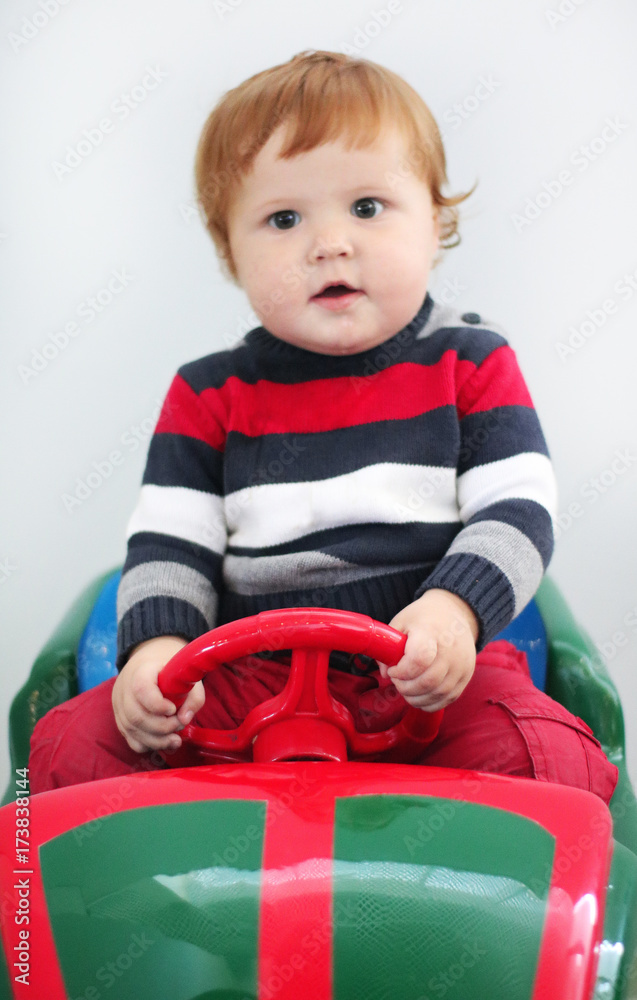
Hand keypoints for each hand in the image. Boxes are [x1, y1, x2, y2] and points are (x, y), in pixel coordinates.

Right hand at [112, 635, 203, 752]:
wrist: (150, 662)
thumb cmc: (171, 670)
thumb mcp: (188, 676)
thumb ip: (193, 697)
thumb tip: (185, 719)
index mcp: (141, 671)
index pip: (141, 689)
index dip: (157, 705)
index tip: (173, 709)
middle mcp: (125, 688)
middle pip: (135, 716)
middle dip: (161, 727)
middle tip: (179, 725)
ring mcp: (119, 705)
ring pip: (131, 730)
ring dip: (156, 740)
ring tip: (175, 740)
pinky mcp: (120, 719)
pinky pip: (129, 738)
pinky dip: (147, 744)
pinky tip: (162, 741)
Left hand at [380, 589, 478, 710]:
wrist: (456, 613)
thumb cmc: (424, 617)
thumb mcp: (401, 622)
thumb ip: (388, 647)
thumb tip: (384, 674)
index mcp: (431, 632)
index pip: (419, 659)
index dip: (402, 671)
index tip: (393, 670)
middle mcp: (451, 650)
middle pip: (428, 681)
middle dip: (405, 688)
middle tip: (397, 680)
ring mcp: (461, 665)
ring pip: (438, 694)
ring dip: (416, 698)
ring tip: (406, 688)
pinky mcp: (467, 676)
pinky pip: (448, 699)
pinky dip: (430, 703)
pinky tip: (419, 696)